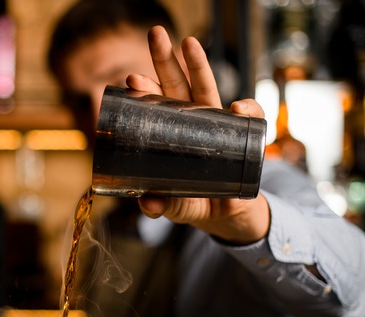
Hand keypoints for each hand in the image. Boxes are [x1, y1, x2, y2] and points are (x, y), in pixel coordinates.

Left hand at [125, 26, 269, 244]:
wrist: (229, 215)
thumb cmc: (195, 201)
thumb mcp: (174, 206)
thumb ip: (159, 206)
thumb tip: (147, 204)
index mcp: (171, 132)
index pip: (155, 105)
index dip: (145, 90)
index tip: (132, 79)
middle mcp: (192, 121)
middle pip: (177, 85)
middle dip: (166, 59)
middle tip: (155, 34)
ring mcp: (219, 125)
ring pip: (209, 89)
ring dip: (199, 65)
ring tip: (188, 43)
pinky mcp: (245, 137)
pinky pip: (250, 119)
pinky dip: (247, 109)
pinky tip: (238, 108)